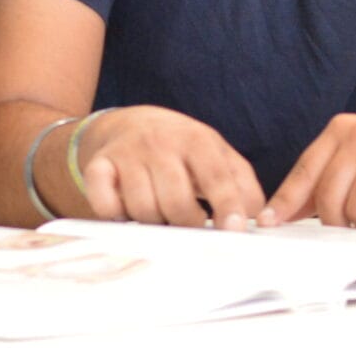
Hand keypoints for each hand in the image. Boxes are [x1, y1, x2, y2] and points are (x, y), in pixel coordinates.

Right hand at [69, 106, 268, 229]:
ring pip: (144, 211)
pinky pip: (106, 207)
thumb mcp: (215, 153)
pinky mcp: (98, 167)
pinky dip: (117, 216)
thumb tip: (258, 217)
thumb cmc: (179, 147)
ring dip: (154, 222)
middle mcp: (160, 143)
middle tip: (188, 226)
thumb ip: (241, 183)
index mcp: (196, 140)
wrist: (127, 124)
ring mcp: (127, 154)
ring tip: (159, 212)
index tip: (233, 231)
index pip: (216, 177)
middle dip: (186, 225)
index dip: (226, 206)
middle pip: (177, 204)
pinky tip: (127, 208)